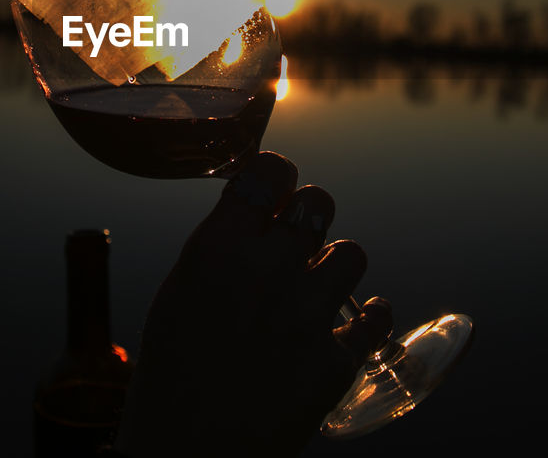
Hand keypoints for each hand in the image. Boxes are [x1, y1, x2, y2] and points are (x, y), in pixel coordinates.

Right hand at [115, 152, 391, 456]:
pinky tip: (355, 321)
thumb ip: (221, 246)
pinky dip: (367, 318)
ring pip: (353, 253)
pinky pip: (375, 315)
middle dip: (310, 218)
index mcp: (217, 250)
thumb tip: (258, 207)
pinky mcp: (336, 362)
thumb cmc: (171, 376)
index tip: (278, 188)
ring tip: (316, 289)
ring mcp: (305, 318)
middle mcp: (265, 273)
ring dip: (335, 267)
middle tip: (297, 242)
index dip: (279, 175)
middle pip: (319, 202)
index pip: (270, 171)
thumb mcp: (178, 294)